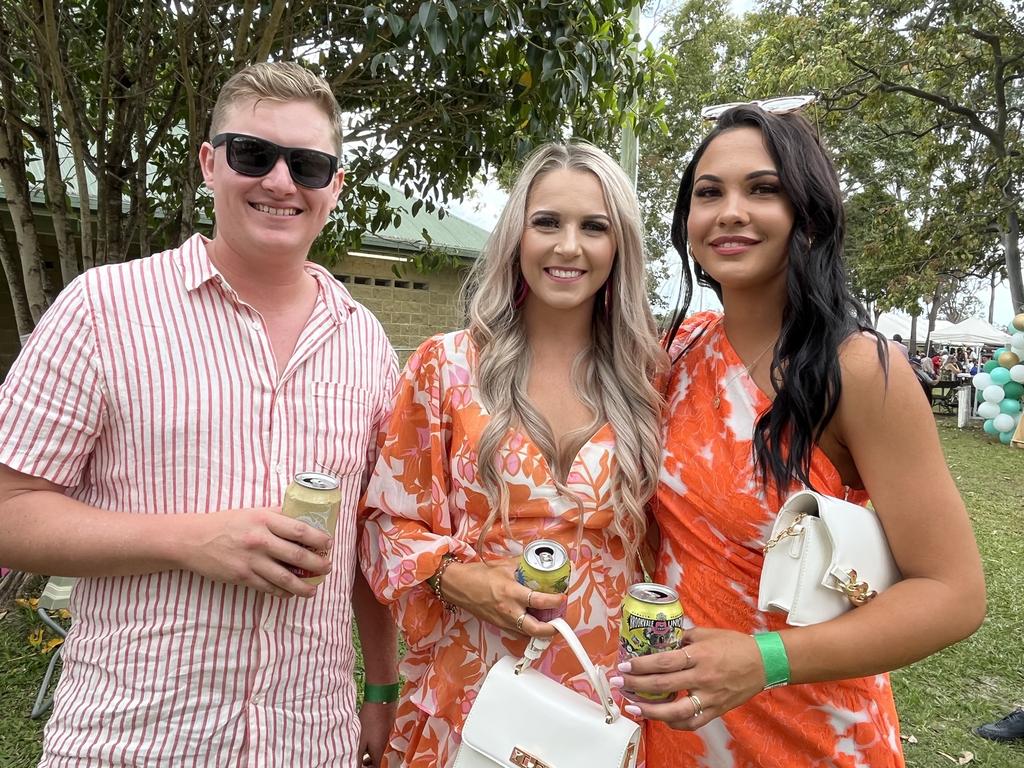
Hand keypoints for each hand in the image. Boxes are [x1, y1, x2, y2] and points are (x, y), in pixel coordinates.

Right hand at [178, 507, 332, 597]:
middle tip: (328, 567)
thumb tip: (303, 517)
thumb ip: (276, 515)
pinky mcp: (242, 577)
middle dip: (318, 564)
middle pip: (297, 556)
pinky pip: (269, 587)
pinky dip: (283, 592)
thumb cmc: (226, 523)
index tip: (329, 544)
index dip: (319, 539)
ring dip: (304, 586)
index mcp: (264, 520)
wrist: (193, 540)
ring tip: (315, 589)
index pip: (299, 530)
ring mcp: (251, 561)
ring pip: (285, 578)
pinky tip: (291, 592)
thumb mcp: (253, 512)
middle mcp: (259, 540)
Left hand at [358, 700, 396, 766]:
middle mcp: (384, 746)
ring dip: (369, 753)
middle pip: (377, 760)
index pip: (375, 767)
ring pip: (377, 750)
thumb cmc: (369, 721)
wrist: (381, 701)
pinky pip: (379, 742)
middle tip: (359, 761)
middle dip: (367, 763)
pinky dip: (372, 744)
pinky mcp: (386, 729)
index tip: (360, 767)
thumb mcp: (360, 741)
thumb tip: (356, 766)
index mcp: (378, 751)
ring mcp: (386, 737)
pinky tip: (364, 737)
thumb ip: (358, 757)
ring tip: (360, 751)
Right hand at [439, 558, 564, 637]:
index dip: (554, 601)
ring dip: (541, 631)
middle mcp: (508, 610)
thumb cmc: (479, 574)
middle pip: (535, 629)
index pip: (538, 601)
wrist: (458, 586)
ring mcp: (502, 621)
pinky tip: (532, 621)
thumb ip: (523, 566)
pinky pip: (517, 632)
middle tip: (560, 623)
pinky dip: (527, 630)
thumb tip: (539, 564)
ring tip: (550, 622)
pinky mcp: (498, 626)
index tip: (562, 598)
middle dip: (551, 630)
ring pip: (527, 634)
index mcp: (511, 592)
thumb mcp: (504, 565)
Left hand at [615, 627, 765, 729]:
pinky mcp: (716, 710)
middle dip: (636, 685)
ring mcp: (709, 697)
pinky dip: (675, 723)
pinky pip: (693, 722)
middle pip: (663, 686)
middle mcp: (702, 677)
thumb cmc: (735, 645)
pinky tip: (660, 718)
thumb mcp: (706, 633)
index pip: (664, 662)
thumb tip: (661, 643)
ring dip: (650, 711)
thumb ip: (683, 639)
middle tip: (618, 683)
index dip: (641, 666)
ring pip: (676, 711)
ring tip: (633, 707)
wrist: (764, 662)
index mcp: (699, 655)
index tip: (625, 666)